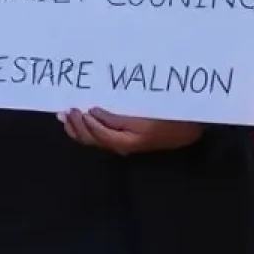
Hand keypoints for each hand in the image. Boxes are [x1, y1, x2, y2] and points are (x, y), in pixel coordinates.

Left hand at [59, 109, 201, 154]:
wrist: (187, 130)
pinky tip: (82, 119)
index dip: (83, 121)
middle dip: (75, 125)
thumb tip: (94, 112)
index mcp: (122, 142)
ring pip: (92, 139)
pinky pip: (100, 136)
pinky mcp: (124, 139)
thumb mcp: (143, 118)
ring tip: (65, 115)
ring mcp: (121, 144)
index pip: (96, 133)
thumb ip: (117, 118)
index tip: (77, 106)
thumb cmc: (168, 119)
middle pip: (90, 139)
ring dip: (77, 128)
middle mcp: (118, 146)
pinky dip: (87, 128)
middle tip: (65, 109)